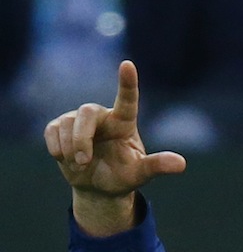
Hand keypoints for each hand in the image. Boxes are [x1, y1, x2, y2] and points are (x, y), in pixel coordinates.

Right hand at [44, 60, 185, 235]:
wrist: (98, 187)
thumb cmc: (123, 176)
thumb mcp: (141, 174)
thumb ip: (157, 166)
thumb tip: (181, 164)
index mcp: (124, 123)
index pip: (127, 100)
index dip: (127, 82)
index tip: (128, 64)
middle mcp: (102, 116)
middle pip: (86, 112)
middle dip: (81, 138)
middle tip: (83, 162)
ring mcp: (78, 120)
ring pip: (65, 124)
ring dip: (70, 149)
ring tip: (80, 166)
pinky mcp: (58, 127)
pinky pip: (51, 132)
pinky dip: (57, 150)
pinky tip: (65, 159)